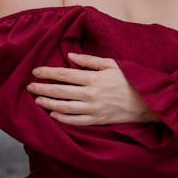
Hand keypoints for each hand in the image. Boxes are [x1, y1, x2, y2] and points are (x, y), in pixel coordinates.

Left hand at [26, 53, 155, 125]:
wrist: (147, 102)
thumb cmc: (130, 80)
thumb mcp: (112, 64)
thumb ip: (89, 61)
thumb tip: (70, 56)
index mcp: (93, 78)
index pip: (63, 74)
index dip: (47, 73)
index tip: (35, 72)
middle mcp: (90, 94)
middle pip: (59, 91)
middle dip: (42, 89)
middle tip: (29, 87)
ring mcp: (93, 109)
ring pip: (63, 108)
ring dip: (48, 104)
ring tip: (38, 100)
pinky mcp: (97, 120)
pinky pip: (75, 121)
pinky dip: (62, 118)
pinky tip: (53, 115)